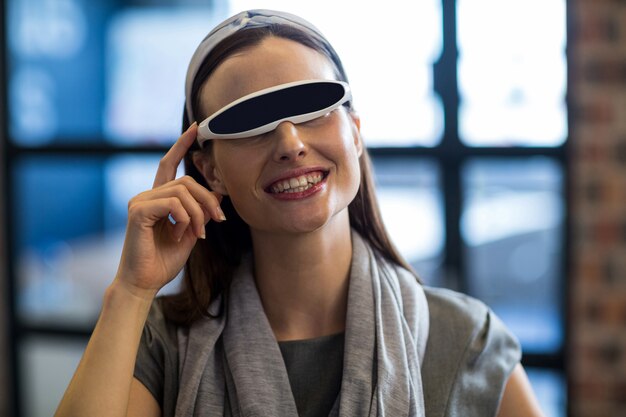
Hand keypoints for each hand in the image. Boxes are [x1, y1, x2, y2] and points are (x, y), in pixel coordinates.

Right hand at [114, 123, 224, 299]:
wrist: (145, 282)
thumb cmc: (164, 260)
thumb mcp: (191, 232)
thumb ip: (201, 212)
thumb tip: (217, 194)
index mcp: (157, 199)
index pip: (168, 164)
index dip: (182, 146)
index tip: (197, 128)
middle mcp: (146, 196)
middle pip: (186, 181)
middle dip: (208, 200)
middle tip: (218, 220)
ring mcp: (139, 202)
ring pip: (183, 191)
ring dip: (199, 213)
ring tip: (199, 234)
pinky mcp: (137, 211)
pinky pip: (173, 204)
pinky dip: (185, 219)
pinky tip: (179, 235)